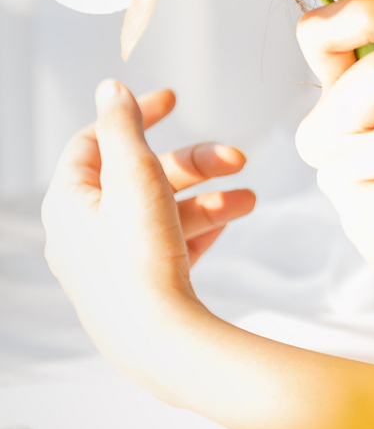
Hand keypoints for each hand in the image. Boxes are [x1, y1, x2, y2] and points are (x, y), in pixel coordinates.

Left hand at [42, 82, 256, 380]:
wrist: (155, 340)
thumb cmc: (139, 260)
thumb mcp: (134, 176)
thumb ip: (124, 126)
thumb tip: (110, 88)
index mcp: (69, 201)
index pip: (95, 141)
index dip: (136, 115)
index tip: (174, 101)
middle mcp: (83, 230)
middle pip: (141, 175)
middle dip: (195, 164)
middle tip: (237, 157)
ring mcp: (111, 260)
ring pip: (163, 210)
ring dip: (210, 197)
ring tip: (249, 200)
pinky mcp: (139, 284)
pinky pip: (171, 242)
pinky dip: (202, 227)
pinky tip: (232, 222)